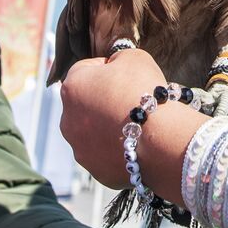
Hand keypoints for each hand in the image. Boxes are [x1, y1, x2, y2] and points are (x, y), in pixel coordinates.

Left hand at [60, 49, 208, 198]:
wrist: (159, 138)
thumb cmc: (145, 91)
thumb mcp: (134, 57)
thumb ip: (117, 57)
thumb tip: (114, 65)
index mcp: (72, 86)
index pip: (86, 69)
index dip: (108, 69)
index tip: (127, 75)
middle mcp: (67, 119)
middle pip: (85, 104)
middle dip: (104, 101)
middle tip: (132, 100)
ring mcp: (79, 148)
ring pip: (93, 133)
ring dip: (108, 127)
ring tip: (137, 125)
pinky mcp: (95, 170)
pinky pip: (106, 156)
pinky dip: (118, 150)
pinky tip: (138, 145)